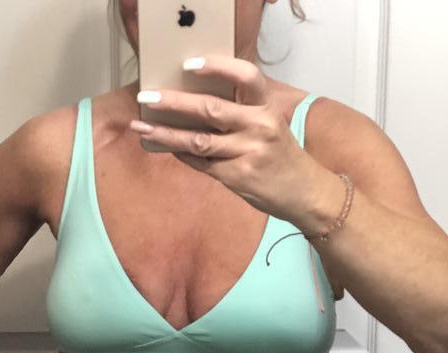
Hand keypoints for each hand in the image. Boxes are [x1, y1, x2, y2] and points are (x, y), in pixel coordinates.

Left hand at [130, 55, 322, 222]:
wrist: (304, 192)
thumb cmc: (280, 156)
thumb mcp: (269, 125)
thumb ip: (241, 113)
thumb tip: (194, 104)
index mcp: (266, 107)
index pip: (245, 77)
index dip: (218, 67)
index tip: (189, 65)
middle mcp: (259, 126)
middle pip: (210, 109)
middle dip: (174, 103)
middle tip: (147, 97)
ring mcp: (249, 153)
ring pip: (198, 141)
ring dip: (166, 134)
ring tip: (142, 128)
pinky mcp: (239, 176)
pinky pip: (202, 163)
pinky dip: (182, 154)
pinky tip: (165, 147)